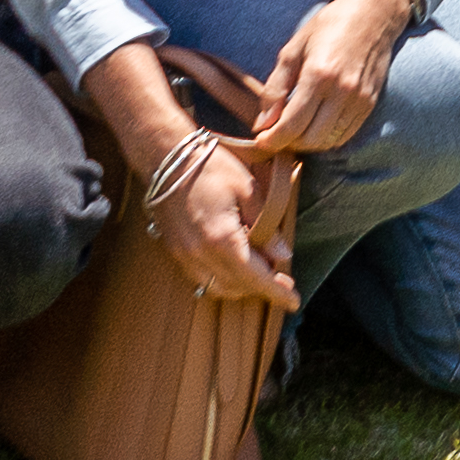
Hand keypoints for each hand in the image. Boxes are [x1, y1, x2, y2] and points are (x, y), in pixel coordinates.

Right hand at [131, 125, 298, 303]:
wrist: (165, 156)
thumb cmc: (209, 166)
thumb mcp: (247, 189)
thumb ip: (266, 225)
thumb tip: (282, 254)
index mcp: (222, 239)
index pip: (256, 278)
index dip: (277, 293)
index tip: (294, 302)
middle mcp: (200, 254)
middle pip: (238, 287)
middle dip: (262, 289)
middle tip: (283, 281)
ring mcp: (183, 255)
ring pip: (217, 288)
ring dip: (241, 287)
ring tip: (261, 274)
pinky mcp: (174, 250)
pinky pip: (201, 279)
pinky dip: (221, 280)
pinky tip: (234, 266)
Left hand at [199, 0, 414, 155]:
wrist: (374, 14)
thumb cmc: (330, 26)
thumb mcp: (293, 49)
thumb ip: (275, 87)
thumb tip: (262, 123)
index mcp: (318, 75)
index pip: (292, 125)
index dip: (272, 139)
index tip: (261, 141)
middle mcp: (342, 91)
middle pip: (310, 139)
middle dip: (289, 142)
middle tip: (276, 133)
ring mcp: (359, 99)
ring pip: (329, 141)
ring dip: (308, 142)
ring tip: (296, 129)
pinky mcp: (370, 103)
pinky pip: (345, 135)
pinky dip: (327, 137)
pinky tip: (317, 123)